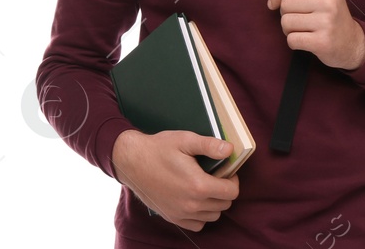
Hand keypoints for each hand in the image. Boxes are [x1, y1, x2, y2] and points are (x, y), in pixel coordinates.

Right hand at [112, 130, 239, 231]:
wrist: (131, 161)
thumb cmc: (158, 149)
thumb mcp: (185, 140)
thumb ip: (210, 145)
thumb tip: (230, 150)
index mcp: (198, 185)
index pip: (232, 192)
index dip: (233, 180)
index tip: (226, 172)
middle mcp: (191, 204)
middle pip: (224, 205)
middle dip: (224, 191)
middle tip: (215, 177)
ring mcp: (181, 213)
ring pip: (212, 216)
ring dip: (214, 203)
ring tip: (205, 187)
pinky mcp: (172, 217)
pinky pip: (197, 224)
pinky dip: (201, 215)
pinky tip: (195, 200)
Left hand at [264, 0, 364, 70]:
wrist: (352, 43)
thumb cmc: (329, 16)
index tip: (273, 4)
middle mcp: (330, 1)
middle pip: (286, 4)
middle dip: (286, 14)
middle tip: (301, 20)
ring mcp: (327, 22)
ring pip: (286, 22)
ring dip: (289, 29)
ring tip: (304, 30)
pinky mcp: (323, 42)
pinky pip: (291, 39)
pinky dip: (294, 42)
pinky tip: (307, 41)